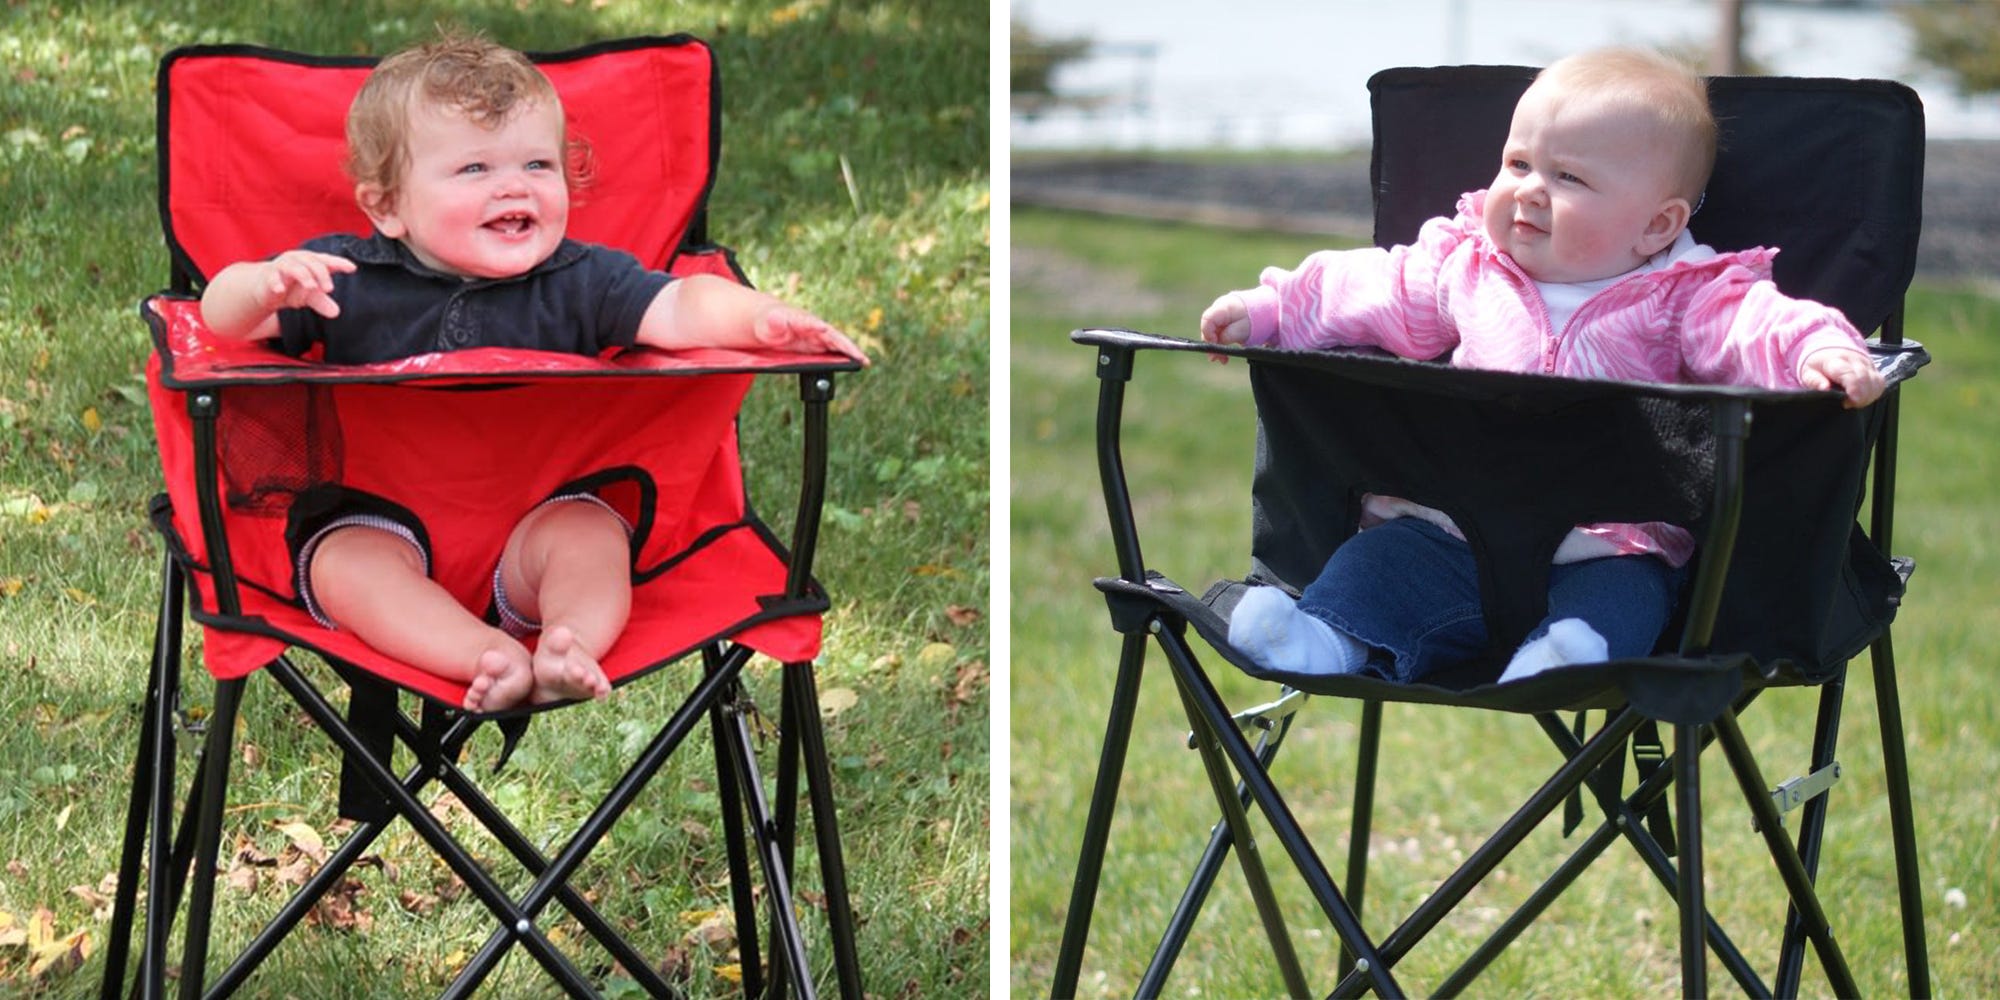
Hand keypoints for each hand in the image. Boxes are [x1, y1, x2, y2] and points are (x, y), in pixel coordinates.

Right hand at [261, 251, 356, 318]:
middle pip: (312, 262)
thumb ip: (322, 302)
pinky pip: (272, 277)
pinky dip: (276, 282)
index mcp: (311, 262)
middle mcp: (298, 260)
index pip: (327, 260)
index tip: (352, 268)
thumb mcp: (309, 296)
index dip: (339, 262)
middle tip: (329, 288)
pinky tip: (280, 290)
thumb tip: (336, 313)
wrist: (264, 288)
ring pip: (294, 267)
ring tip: (312, 287)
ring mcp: (282, 266)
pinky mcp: (268, 275)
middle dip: (321, 274)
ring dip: (304, 275)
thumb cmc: (292, 288)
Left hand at [753, 304, 870, 364]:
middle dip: (847, 346)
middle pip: (833, 337)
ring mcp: (819, 337)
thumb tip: (777, 319)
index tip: (826, 331)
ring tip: (863, 362)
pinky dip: (845, 357)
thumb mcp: (769, 322)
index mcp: (802, 320)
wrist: (770, 322)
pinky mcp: (819, 346)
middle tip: (860, 356)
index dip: (821, 329)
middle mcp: (815, 328)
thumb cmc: (769, 321)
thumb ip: (775, 322)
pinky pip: (834, 352)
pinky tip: (855, 364)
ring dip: (850, 352)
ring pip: (837, 345)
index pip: (814, 324)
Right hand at [1199, 293, 1250, 362]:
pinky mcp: (1225, 319)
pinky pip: (1218, 331)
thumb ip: (1227, 336)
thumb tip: (1216, 344)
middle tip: (1219, 359)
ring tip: (1223, 360)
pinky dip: (1221, 341)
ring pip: (1213, 331)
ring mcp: (1221, 313)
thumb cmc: (1257, 319)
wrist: (1270, 310)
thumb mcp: (1243, 330)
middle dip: (1212, 344)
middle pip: (1208, 327)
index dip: (1208, 335)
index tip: (1215, 347)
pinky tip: (1226, 352)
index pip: (1207, 320)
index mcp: (1223, 307)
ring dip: (1216, 345)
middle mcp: (1219, 308)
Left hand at [1799, 347, 1883, 408]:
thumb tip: (1825, 388)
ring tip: (1855, 402)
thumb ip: (1814, 380)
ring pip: (1876, 381)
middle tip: (1849, 405)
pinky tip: (1864, 398)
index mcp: (1836, 360)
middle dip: (1861, 396)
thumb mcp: (1807, 372)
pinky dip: (1875, 393)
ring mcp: (1866, 363)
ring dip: (1869, 396)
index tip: (1852, 401)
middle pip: (1865, 378)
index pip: (1849, 373)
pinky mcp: (1873, 369)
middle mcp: (1854, 360)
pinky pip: (1880, 382)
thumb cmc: (1817, 365)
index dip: (1854, 388)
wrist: (1828, 350)